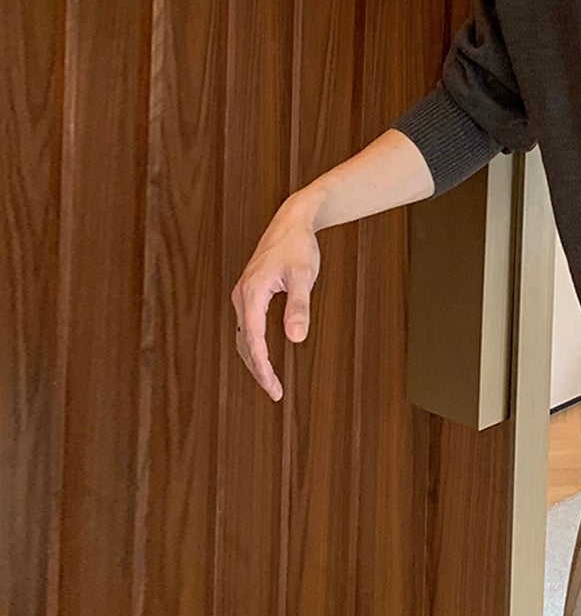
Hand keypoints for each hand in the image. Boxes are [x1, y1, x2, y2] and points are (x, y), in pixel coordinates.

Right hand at [230, 199, 322, 400]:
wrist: (292, 221)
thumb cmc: (299, 247)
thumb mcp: (304, 275)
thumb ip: (299, 306)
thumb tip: (295, 339)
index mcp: (252, 293)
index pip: (253, 339)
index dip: (262, 366)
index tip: (272, 387)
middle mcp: (242, 296)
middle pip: (244, 342)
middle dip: (258, 369)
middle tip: (275, 393)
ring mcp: (244, 295)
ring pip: (243, 336)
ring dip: (254, 360)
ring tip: (271, 382)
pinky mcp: (250, 293)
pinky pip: (248, 326)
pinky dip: (254, 345)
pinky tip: (265, 356)